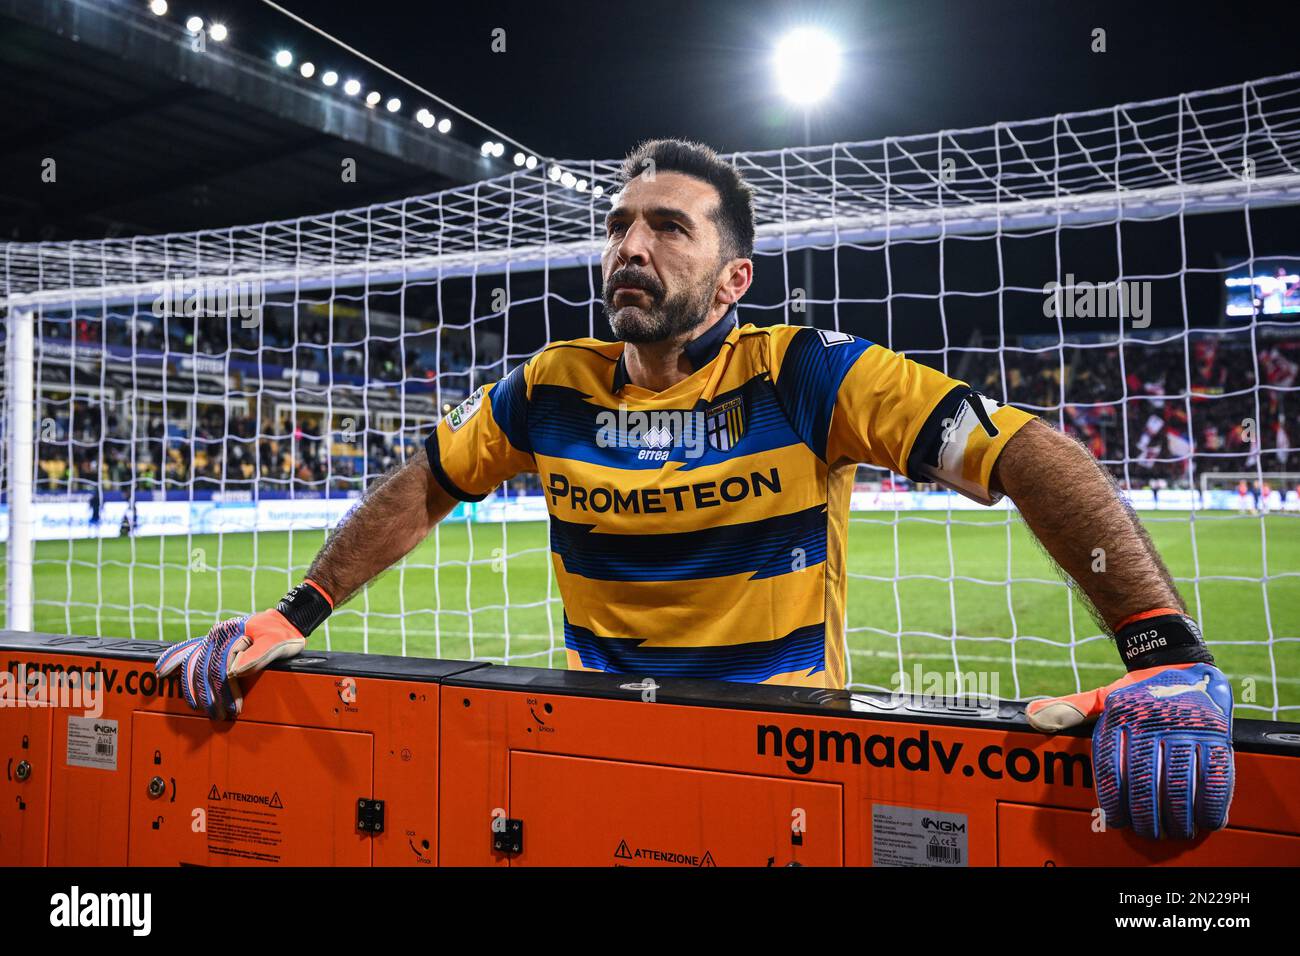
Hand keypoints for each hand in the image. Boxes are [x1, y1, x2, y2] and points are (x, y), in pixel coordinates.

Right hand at [155, 610, 306, 720]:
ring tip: (198, 708)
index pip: (221, 668)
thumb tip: (234, 672)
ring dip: (194, 689)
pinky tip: (161, 672)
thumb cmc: (283, 633)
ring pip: (194, 664)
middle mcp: (216, 634)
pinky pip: (187, 650)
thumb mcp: (277, 643)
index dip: (226, 691)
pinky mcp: (212, 641)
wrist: (286, 620)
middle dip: (209, 695)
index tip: (234, 709)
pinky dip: (173, 659)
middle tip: (217, 716)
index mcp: (230, 633)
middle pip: (204, 669)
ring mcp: (212, 637)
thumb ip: (257, 656)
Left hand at [1027, 662, 1233, 839]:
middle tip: (1148, 832)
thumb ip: (1071, 710)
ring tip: (1174, 831)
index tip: (1117, 821)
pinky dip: (1211, 803)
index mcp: (1119, 715)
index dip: (1114, 800)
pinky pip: (1214, 775)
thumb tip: (1032, 716)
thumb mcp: (1104, 697)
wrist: (1178, 660)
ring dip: (1177, 815)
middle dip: (1146, 815)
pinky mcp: (1215, 731)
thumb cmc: (1137, 689)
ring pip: (1178, 782)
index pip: (1111, 767)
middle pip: (1144, 781)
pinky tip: (1206, 820)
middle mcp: (1150, 720)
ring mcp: (1185, 726)